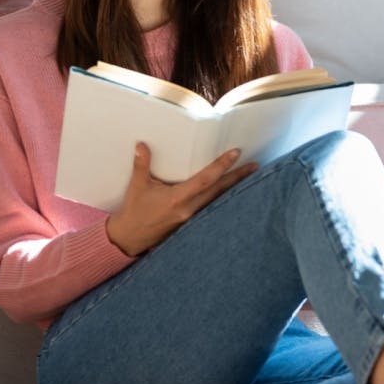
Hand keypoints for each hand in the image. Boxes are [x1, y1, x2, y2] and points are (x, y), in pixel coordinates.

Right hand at [105, 143, 257, 256]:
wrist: (129, 238)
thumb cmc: (134, 212)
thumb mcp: (137, 186)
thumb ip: (142, 164)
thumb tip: (142, 145)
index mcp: (177, 199)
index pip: (205, 179)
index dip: (221, 166)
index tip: (235, 153)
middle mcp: (188, 210)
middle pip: (219, 191)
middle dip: (237, 177)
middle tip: (254, 166)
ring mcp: (191, 218)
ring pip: (217, 200)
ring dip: (233, 188)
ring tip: (248, 176)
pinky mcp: (190, 223)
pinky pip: (211, 208)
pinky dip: (221, 198)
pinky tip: (230, 192)